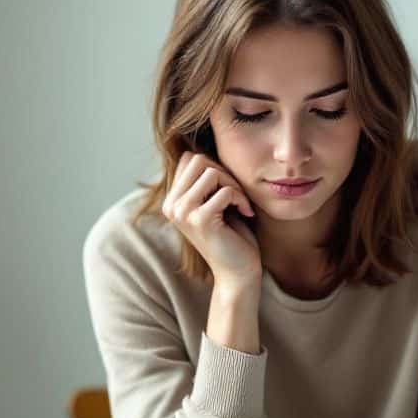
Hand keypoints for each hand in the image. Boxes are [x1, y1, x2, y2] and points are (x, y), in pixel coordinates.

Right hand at [161, 152, 260, 286]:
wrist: (238, 272)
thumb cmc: (232, 235)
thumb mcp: (215, 201)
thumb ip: (207, 179)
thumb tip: (205, 144)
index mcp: (172, 199)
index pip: (189, 158)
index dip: (214, 167)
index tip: (228, 189)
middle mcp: (171, 205)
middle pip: (198, 160)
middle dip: (224, 172)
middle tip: (237, 195)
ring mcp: (183, 213)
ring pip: (211, 172)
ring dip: (234, 185)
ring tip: (241, 203)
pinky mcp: (200, 221)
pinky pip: (225, 191)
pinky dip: (241, 199)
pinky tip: (246, 214)